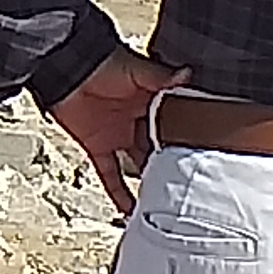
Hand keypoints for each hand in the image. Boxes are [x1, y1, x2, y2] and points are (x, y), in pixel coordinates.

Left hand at [48, 50, 188, 214]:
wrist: (64, 69)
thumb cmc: (100, 63)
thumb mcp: (136, 70)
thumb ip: (161, 77)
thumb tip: (188, 73)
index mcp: (151, 102)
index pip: (177, 124)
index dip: (190, 139)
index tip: (208, 156)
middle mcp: (137, 122)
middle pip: (160, 149)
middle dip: (174, 166)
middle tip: (194, 188)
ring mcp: (118, 136)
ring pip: (138, 166)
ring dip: (150, 183)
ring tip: (170, 205)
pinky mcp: (97, 147)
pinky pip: (110, 175)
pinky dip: (118, 194)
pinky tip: (130, 210)